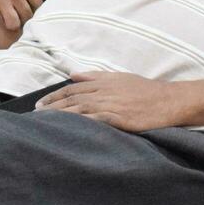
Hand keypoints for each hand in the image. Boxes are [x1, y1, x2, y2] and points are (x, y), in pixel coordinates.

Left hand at [36, 72, 183, 131]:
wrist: (168, 100)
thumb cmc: (145, 90)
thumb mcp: (120, 77)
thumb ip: (95, 76)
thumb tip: (73, 75)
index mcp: (103, 82)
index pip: (71, 89)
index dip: (54, 96)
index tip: (40, 104)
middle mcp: (103, 92)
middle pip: (71, 99)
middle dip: (51, 107)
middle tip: (35, 115)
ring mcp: (110, 105)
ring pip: (78, 109)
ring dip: (60, 116)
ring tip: (44, 123)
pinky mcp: (118, 118)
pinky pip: (94, 121)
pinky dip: (79, 124)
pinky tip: (68, 130)